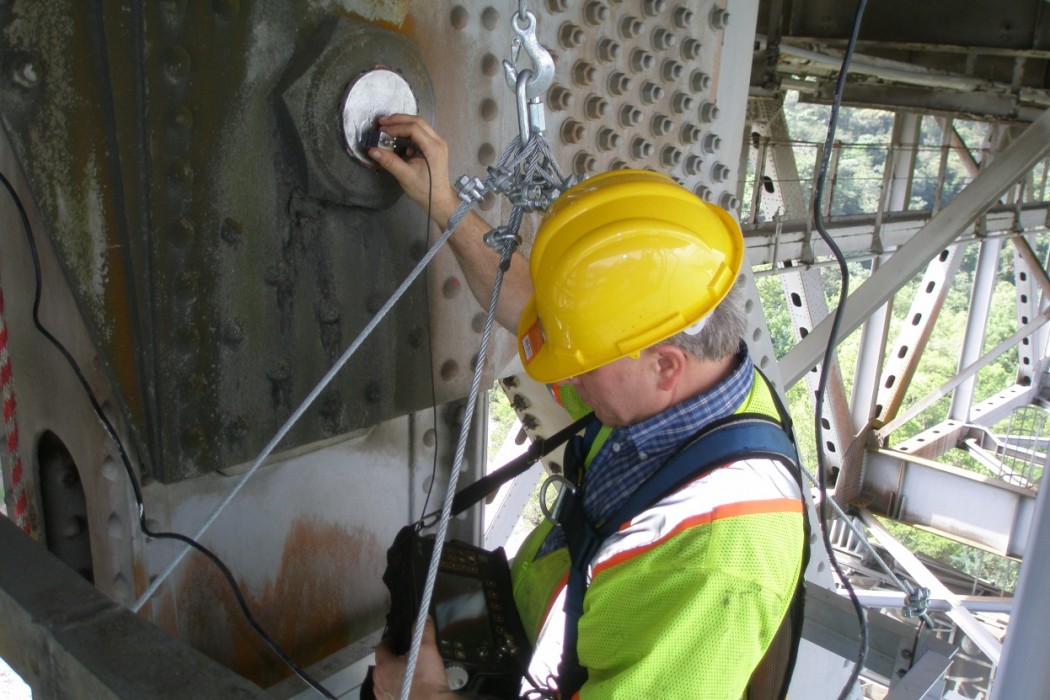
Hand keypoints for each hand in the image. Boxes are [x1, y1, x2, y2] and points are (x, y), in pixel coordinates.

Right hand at [370, 114, 459, 228]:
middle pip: (417, 121)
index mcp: (433, 148)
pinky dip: (408, 132)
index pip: (413, 128)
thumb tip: (373, 150)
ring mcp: (437, 143)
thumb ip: (389, 161)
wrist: (439, 199)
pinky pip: (421, 132)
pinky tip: (398, 139)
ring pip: (420, 125)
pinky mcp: (434, 147)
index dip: (396, 127)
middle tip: (382, 122)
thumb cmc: (425, 190)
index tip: (382, 131)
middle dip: (398, 120)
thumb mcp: (405, 176)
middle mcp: (438, 142)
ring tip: (387, 128)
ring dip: (403, 124)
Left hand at [372, 618, 458, 699]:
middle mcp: (378, 682)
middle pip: (381, 665)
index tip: (398, 639)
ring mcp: (382, 697)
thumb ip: (423, 631)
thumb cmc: (426, 677)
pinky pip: (388, 694)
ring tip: (406, 672)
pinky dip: (394, 689)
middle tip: (405, 655)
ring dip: (391, 675)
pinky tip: (406, 688)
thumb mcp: (427, 649)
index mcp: (384, 666)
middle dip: (391, 658)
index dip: (389, 641)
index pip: (381, 647)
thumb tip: (424, 616)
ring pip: (383, 681)